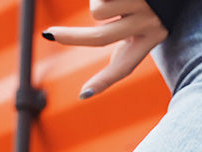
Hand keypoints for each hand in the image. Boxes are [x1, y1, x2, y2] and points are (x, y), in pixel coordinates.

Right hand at [43, 0, 166, 98]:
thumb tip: (91, 57)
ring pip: (98, 11)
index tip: (84, 94)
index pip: (124, 66)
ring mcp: (143, 7)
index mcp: (152, 37)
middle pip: (98, 38)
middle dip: (70, 37)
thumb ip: (123, 32)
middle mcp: (149, 25)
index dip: (104, 81)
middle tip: (49, 34)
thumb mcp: (145, 18)